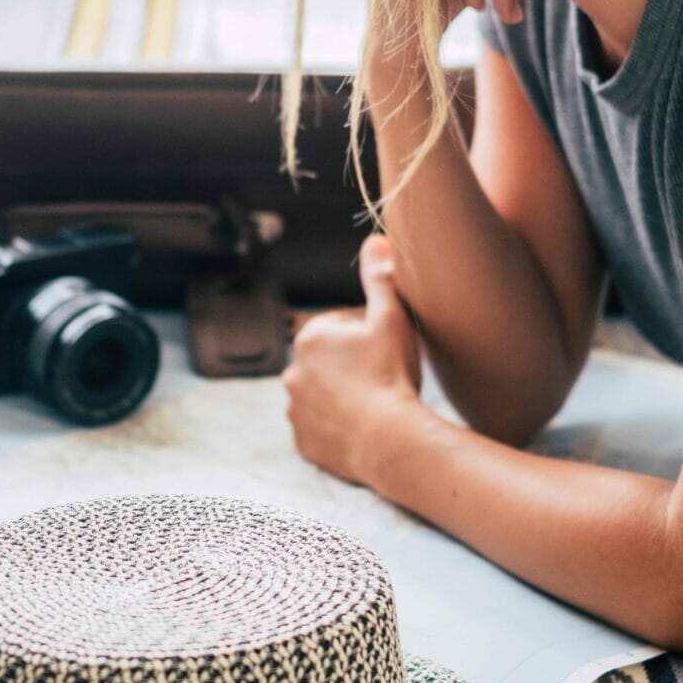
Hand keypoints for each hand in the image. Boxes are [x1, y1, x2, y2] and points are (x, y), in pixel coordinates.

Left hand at [280, 234, 428, 485]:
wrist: (390, 440)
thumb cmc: (391, 373)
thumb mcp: (391, 317)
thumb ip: (380, 278)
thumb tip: (374, 239)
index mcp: (309, 338)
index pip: (341, 328)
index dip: (368, 337)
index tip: (386, 352)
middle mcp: (291, 372)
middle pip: (330, 363)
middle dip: (352, 367)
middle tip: (384, 378)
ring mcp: (294, 411)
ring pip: (323, 396)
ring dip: (343, 398)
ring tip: (375, 406)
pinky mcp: (303, 443)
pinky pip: (321, 430)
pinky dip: (338, 429)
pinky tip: (363, 429)